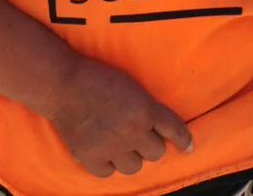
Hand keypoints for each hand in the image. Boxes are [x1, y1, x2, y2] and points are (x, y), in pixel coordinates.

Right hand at [44, 57, 193, 177]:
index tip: (188, 147)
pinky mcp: (91, 157)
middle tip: (138, 136)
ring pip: (134, 167)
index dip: (184, 140)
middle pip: (156, 153)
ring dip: (130, 157)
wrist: (65, 85)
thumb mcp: (133, 87)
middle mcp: (133, 132)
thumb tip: (157, 125)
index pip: (174, 130)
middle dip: (150, 145)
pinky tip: (103, 153)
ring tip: (121, 145)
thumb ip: (147, 107)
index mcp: (146, 110)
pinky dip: (107, 165)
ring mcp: (112, 147)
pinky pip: (108, 173)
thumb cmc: (99, 79)